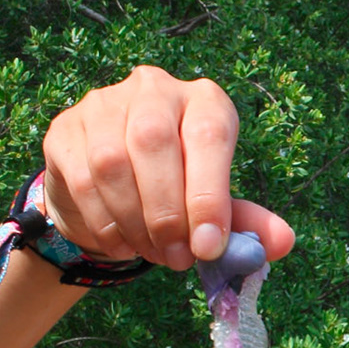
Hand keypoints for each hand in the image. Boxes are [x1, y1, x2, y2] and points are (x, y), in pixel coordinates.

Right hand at [40, 66, 295, 269]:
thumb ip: (247, 223)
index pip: (209, 136)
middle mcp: (154, 89)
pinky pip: (82, 179)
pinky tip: (123, 244)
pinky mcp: (65, 129)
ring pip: (113, 162)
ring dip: (136, 221)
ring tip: (154, 253)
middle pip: (154, 142)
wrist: (111, 191)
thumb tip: (283, 242)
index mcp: (204, 101)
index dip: (209, 195)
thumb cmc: (177, 193)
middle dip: (168, 213)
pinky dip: (105, 223)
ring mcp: (103, 103)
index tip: (210, 248)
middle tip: (179, 258)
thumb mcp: (216, 206)